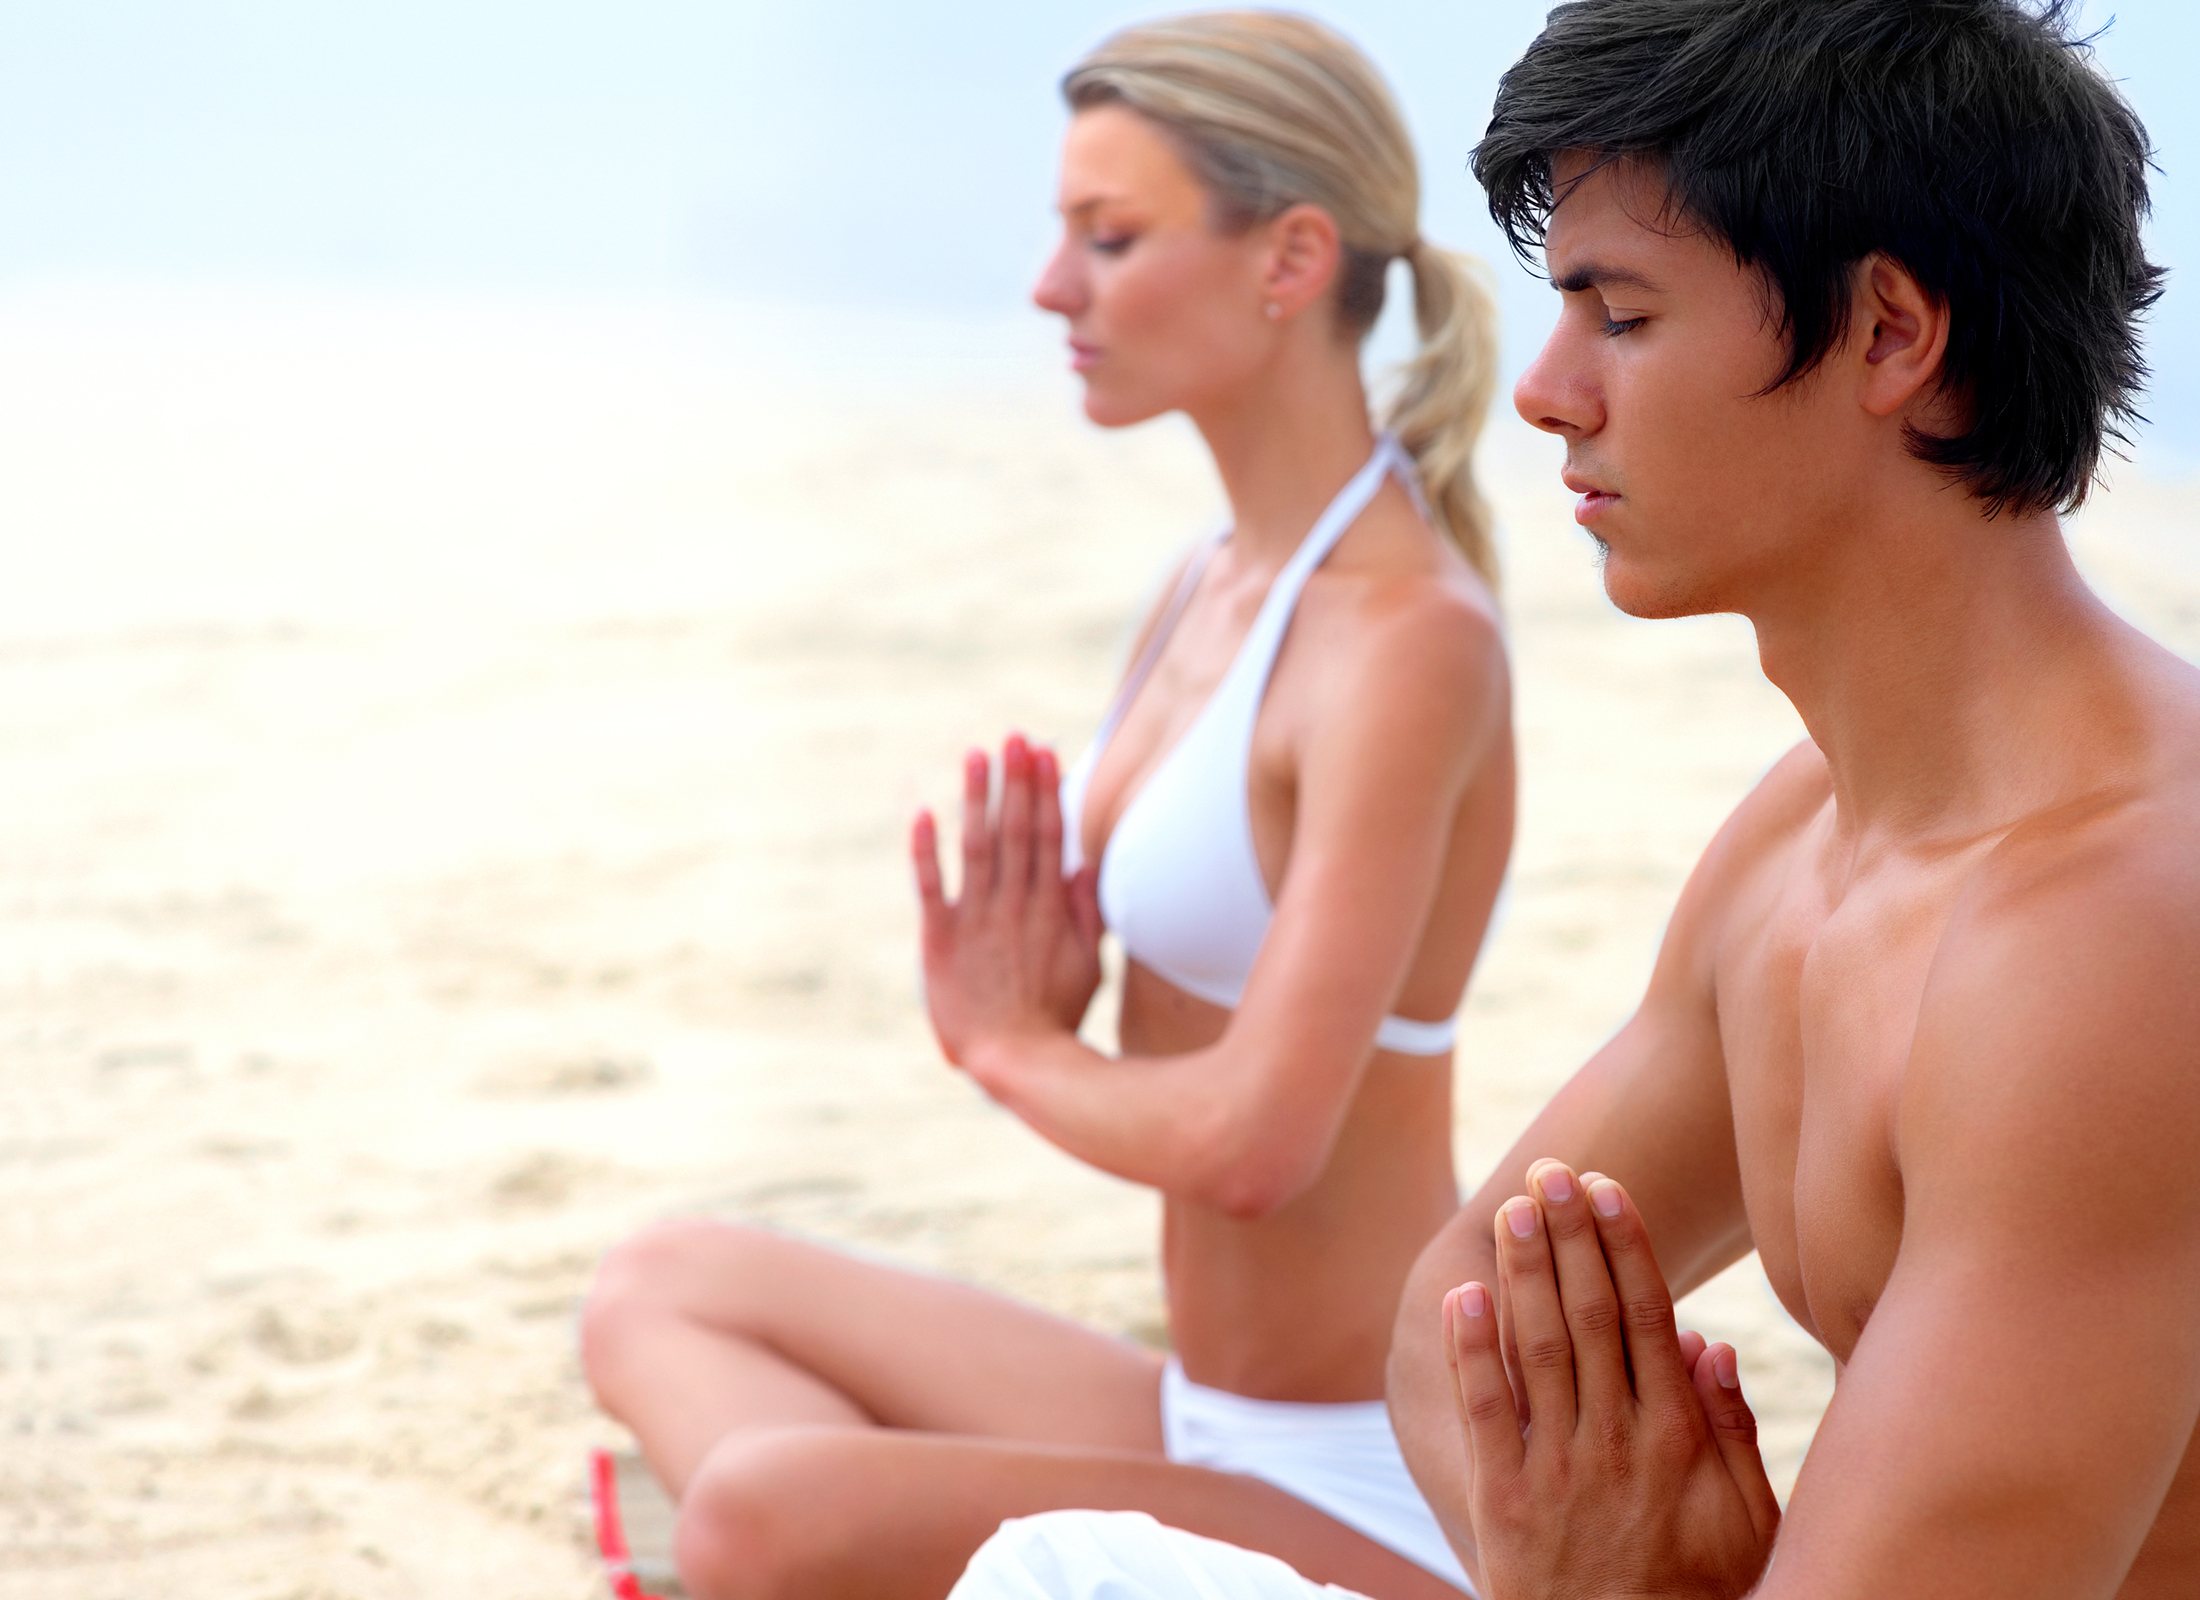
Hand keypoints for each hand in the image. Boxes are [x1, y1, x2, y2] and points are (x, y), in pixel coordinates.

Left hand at [911, 734, 1102, 1073]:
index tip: (1045, 753)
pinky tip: (925, 814)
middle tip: (1014, 737)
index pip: (1049, 837)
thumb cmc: (1054, 1016)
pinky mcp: (939, 940)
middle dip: (1016, 781)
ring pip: (978, 847)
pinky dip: (926, 851)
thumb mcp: (1089, 965)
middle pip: (1017, 831)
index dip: (1047, 792)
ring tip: (977, 754)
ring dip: (977, 798)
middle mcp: (1013, 906)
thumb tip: (1086, 865)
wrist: (1014, 1060)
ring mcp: (976, 921)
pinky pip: (930, 888)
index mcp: (1049, 909)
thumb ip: (1088, 914)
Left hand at [1444, 1160, 1779, 1599]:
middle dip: (1569, 1238)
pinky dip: (1471, 1351)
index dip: (1623, 1248)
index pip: (1646, 1318)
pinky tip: (1464, 1296)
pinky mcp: (1504, 1500)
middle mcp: (1616, 1441)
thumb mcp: (1749, 1521)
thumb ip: (1734, 1433)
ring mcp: (1558, 1468)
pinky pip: (1485, 1412)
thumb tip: (1711, 1342)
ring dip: (1522, 1272)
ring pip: (1536, 1348)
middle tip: (1548, 1171)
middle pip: (1588, 1316)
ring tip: (1511, 1208)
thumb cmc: (1701, 1592)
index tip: (1607, 1188)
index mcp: (1677, 1437)